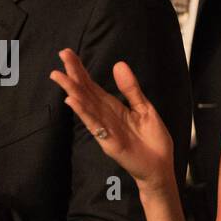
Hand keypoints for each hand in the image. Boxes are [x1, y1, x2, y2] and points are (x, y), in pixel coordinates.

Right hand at [49, 49, 175, 194]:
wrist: (160, 166)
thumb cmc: (152, 140)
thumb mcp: (144, 108)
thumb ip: (131, 89)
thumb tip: (118, 64)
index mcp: (113, 106)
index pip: (92, 85)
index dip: (80, 69)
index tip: (68, 53)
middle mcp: (105, 116)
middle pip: (85, 92)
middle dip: (73, 74)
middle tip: (61, 55)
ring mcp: (105, 130)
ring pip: (86, 107)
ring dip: (72, 91)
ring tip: (60, 76)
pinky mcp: (109, 143)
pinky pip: (95, 126)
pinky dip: (84, 113)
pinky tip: (73, 101)